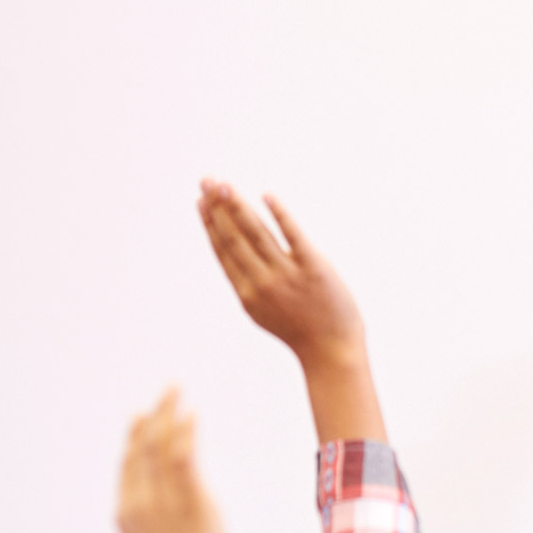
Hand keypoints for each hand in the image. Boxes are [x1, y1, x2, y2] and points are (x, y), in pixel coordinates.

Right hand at [117, 388, 232, 532]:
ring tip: (176, 390)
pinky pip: (184, 456)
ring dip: (168, 414)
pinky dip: (185, 431)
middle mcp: (139, 503)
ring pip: (160, 445)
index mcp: (127, 517)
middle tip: (164, 392)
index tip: (140, 418)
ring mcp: (163, 501)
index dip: (133, 440)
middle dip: (152, 417)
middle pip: (141, 449)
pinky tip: (191, 413)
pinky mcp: (192, 502)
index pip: (128, 468)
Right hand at [197, 181, 362, 369]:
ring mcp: (288, 275)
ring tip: (225, 184)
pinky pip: (293, 235)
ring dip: (239, 205)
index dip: (210, 224)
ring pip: (257, 233)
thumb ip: (249, 284)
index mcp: (246, 293)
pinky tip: (267, 196)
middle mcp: (262, 282)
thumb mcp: (263, 311)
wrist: (332, 352)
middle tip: (207, 181)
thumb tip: (236, 255)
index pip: (223, 250)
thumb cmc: (299, 330)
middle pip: (235, 237)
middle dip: (218, 207)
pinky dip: (279, 214)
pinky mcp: (314, 268)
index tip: (200, 201)